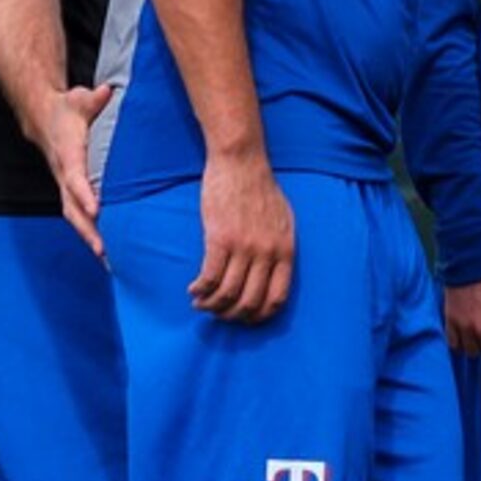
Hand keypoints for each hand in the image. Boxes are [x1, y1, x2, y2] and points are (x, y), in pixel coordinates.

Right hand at [34, 85, 114, 259]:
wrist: (44, 119)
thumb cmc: (66, 110)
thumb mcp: (78, 99)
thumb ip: (92, 99)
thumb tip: (106, 92)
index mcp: (68, 154)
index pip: (74, 177)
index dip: (84, 193)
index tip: (96, 209)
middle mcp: (64, 174)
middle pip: (72, 207)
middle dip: (87, 230)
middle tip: (103, 250)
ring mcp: (65, 186)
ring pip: (74, 217)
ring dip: (89, 238)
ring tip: (108, 260)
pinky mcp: (70, 192)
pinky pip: (78, 216)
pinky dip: (90, 234)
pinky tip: (107, 252)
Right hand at [192, 152, 293, 322]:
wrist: (241, 162)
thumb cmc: (261, 188)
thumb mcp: (284, 220)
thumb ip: (281, 248)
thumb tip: (275, 273)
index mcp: (286, 251)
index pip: (277, 298)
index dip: (259, 315)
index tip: (244, 318)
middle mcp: (267, 253)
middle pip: (250, 302)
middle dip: (232, 316)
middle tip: (219, 314)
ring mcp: (244, 247)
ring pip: (228, 294)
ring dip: (212, 306)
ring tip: (201, 304)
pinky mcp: (220, 238)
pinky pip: (210, 277)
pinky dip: (200, 290)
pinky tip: (194, 290)